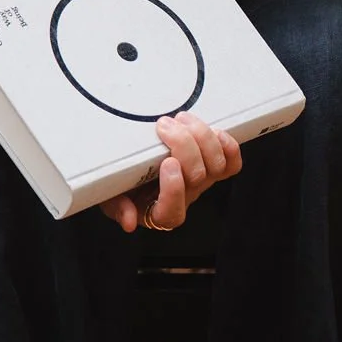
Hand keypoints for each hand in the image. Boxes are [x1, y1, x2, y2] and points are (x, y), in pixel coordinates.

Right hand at [99, 112, 242, 233]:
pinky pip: (231, 163)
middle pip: (196, 178)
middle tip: (165, 126)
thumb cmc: (122, 182)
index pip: (172, 211)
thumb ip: (117, 208)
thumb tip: (128, 222)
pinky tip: (215, 132)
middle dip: (184, 147)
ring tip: (182, 119)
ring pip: (215, 165)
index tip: (167, 163)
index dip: (174, 188)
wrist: (135, 168)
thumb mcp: (110, 195)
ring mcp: (201, 182)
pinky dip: (228, 147)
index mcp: (158, 211)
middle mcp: (184, 198)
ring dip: (202, 138)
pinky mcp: (213, 166)